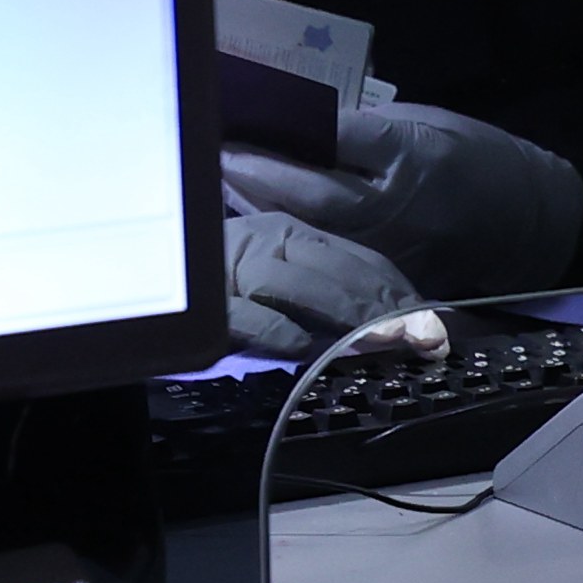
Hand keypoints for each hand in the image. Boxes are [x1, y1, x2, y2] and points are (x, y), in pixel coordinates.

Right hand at [220, 195, 423, 358]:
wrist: (145, 273)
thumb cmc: (220, 284)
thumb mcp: (279, 278)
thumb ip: (324, 292)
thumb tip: (395, 326)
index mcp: (292, 234)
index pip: (360, 260)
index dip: (401, 291)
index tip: (437, 324)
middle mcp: (268, 243)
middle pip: (339, 271)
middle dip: (389, 306)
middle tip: (427, 337)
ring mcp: (236, 271)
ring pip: (299, 287)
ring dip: (346, 316)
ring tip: (384, 341)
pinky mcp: (209, 305)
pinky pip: (248, 315)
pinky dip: (279, 330)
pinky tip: (307, 348)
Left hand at [221, 98, 582, 297]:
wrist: (530, 221)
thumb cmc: (477, 157)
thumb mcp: (429, 121)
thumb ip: (370, 127)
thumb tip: (305, 121)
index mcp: (412, 152)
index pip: (336, 136)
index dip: (283, 127)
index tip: (241, 113)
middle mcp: (399, 203)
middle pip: (314, 190)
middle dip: (258, 173)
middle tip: (211, 155)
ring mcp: (394, 247)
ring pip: (316, 231)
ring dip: (265, 211)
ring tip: (221, 190)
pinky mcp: (391, 278)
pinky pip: (334, 258)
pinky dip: (296, 242)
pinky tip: (262, 227)